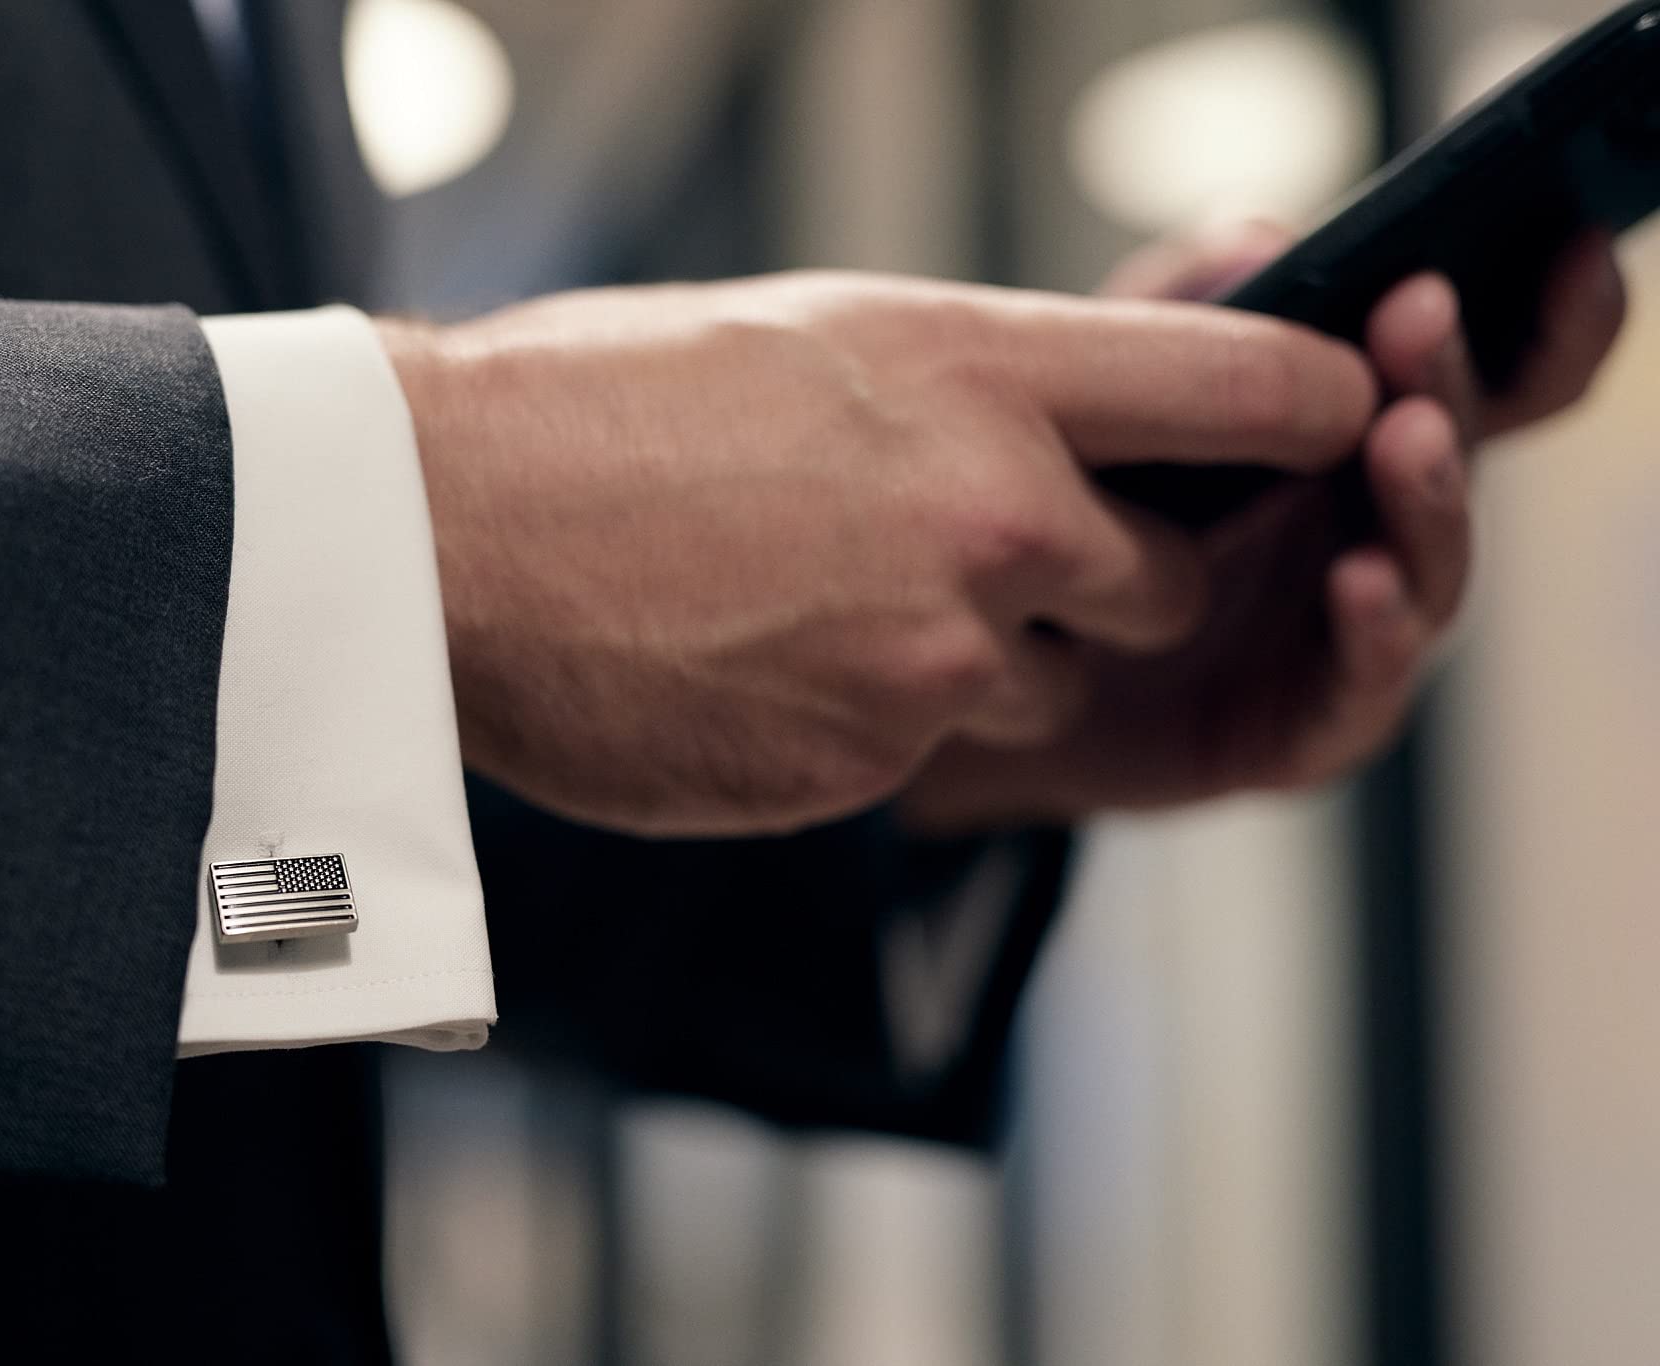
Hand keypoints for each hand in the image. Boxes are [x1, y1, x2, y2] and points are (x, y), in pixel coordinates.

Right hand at [380, 271, 1377, 835]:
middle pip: (1178, 580)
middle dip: (1107, 582)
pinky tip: (771, 666)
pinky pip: (937, 754)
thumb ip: (973, 386)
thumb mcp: (814, 337)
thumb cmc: (598, 406)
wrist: (446, 532)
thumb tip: (1067, 428)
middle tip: (986, 554)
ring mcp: (939, 656)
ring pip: (1057, 689)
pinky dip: (881, 724)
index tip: (1323, 423)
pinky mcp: (874, 766)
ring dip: (985, 665)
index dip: (1312, 408)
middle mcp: (998, 514)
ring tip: (831, 609)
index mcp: (985, 368)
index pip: (1257, 386)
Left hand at [899, 223, 1625, 830]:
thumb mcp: (1106, 393)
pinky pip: (1359, 688)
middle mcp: (1372, 535)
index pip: (1486, 378)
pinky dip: (1373, 634)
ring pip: (1429, 571)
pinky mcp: (1299, 730)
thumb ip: (1179, 309)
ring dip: (1427, 501)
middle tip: (1423, 314)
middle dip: (1452, 381)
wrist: (988, 674)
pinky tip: (1358, 581)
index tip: (1570, 244)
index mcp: (1354, 444)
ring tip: (1402, 436)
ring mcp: (1347, 636)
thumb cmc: (1073, 518)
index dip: (1544, 319)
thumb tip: (1257, 232)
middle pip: (1456, 458)